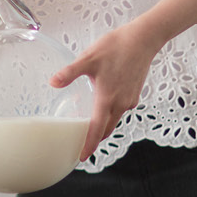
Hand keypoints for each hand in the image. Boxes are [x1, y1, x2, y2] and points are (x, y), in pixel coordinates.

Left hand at [51, 21, 163, 157]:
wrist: (144, 39)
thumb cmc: (117, 47)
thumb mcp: (88, 59)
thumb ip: (70, 73)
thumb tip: (53, 83)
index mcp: (107, 99)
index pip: (96, 130)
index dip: (88, 145)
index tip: (81, 157)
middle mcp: (120, 104)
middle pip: (106, 129)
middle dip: (94, 139)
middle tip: (81, 145)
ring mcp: (129, 100)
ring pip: (114, 120)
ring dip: (102, 126)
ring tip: (89, 126)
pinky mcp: (134, 94)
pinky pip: (120, 110)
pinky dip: (110, 113)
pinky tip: (102, 104)